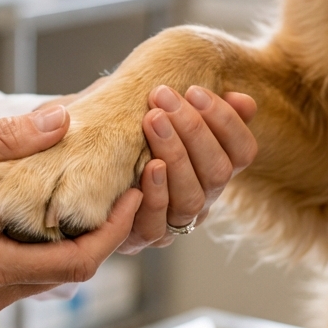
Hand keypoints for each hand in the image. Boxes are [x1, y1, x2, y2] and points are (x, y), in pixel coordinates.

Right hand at [0, 106, 140, 322]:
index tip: (137, 191)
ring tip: (88, 194)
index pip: (76, 262)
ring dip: (70, 242)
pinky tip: (38, 216)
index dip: (116, 230)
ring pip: (43, 278)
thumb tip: (59, 118)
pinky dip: (38, 251)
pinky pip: (16, 280)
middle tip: (123, 185)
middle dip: (103, 232)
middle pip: (68, 273)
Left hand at [118, 86, 256, 253]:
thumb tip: (242, 100)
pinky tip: (147, 166)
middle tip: (163, 97)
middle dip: (194, 130)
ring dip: (175, 156)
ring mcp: (175, 221)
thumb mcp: (160, 114)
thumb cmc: (126, 132)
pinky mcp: (144, 236)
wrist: (85, 169)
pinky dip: (156, 194)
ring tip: (152, 120)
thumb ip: (199, 107)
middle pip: (218, 172)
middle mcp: (203, 197)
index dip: (226, 121)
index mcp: (216, 167)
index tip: (195, 90)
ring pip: (191, 198)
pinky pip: (157, 224)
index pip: (243, 151)